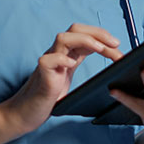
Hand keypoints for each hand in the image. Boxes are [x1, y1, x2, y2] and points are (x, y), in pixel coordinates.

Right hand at [1, 23, 122, 133]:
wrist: (26, 113)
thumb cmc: (48, 97)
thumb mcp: (70, 80)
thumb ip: (82, 70)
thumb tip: (109, 70)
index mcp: (66, 54)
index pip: (85, 35)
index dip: (102, 36)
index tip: (118, 46)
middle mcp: (57, 54)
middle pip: (75, 30)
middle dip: (97, 33)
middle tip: (115, 43)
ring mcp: (48, 62)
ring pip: (62, 38)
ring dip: (84, 40)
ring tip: (100, 49)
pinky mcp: (41, 75)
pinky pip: (47, 60)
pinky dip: (61, 59)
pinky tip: (71, 64)